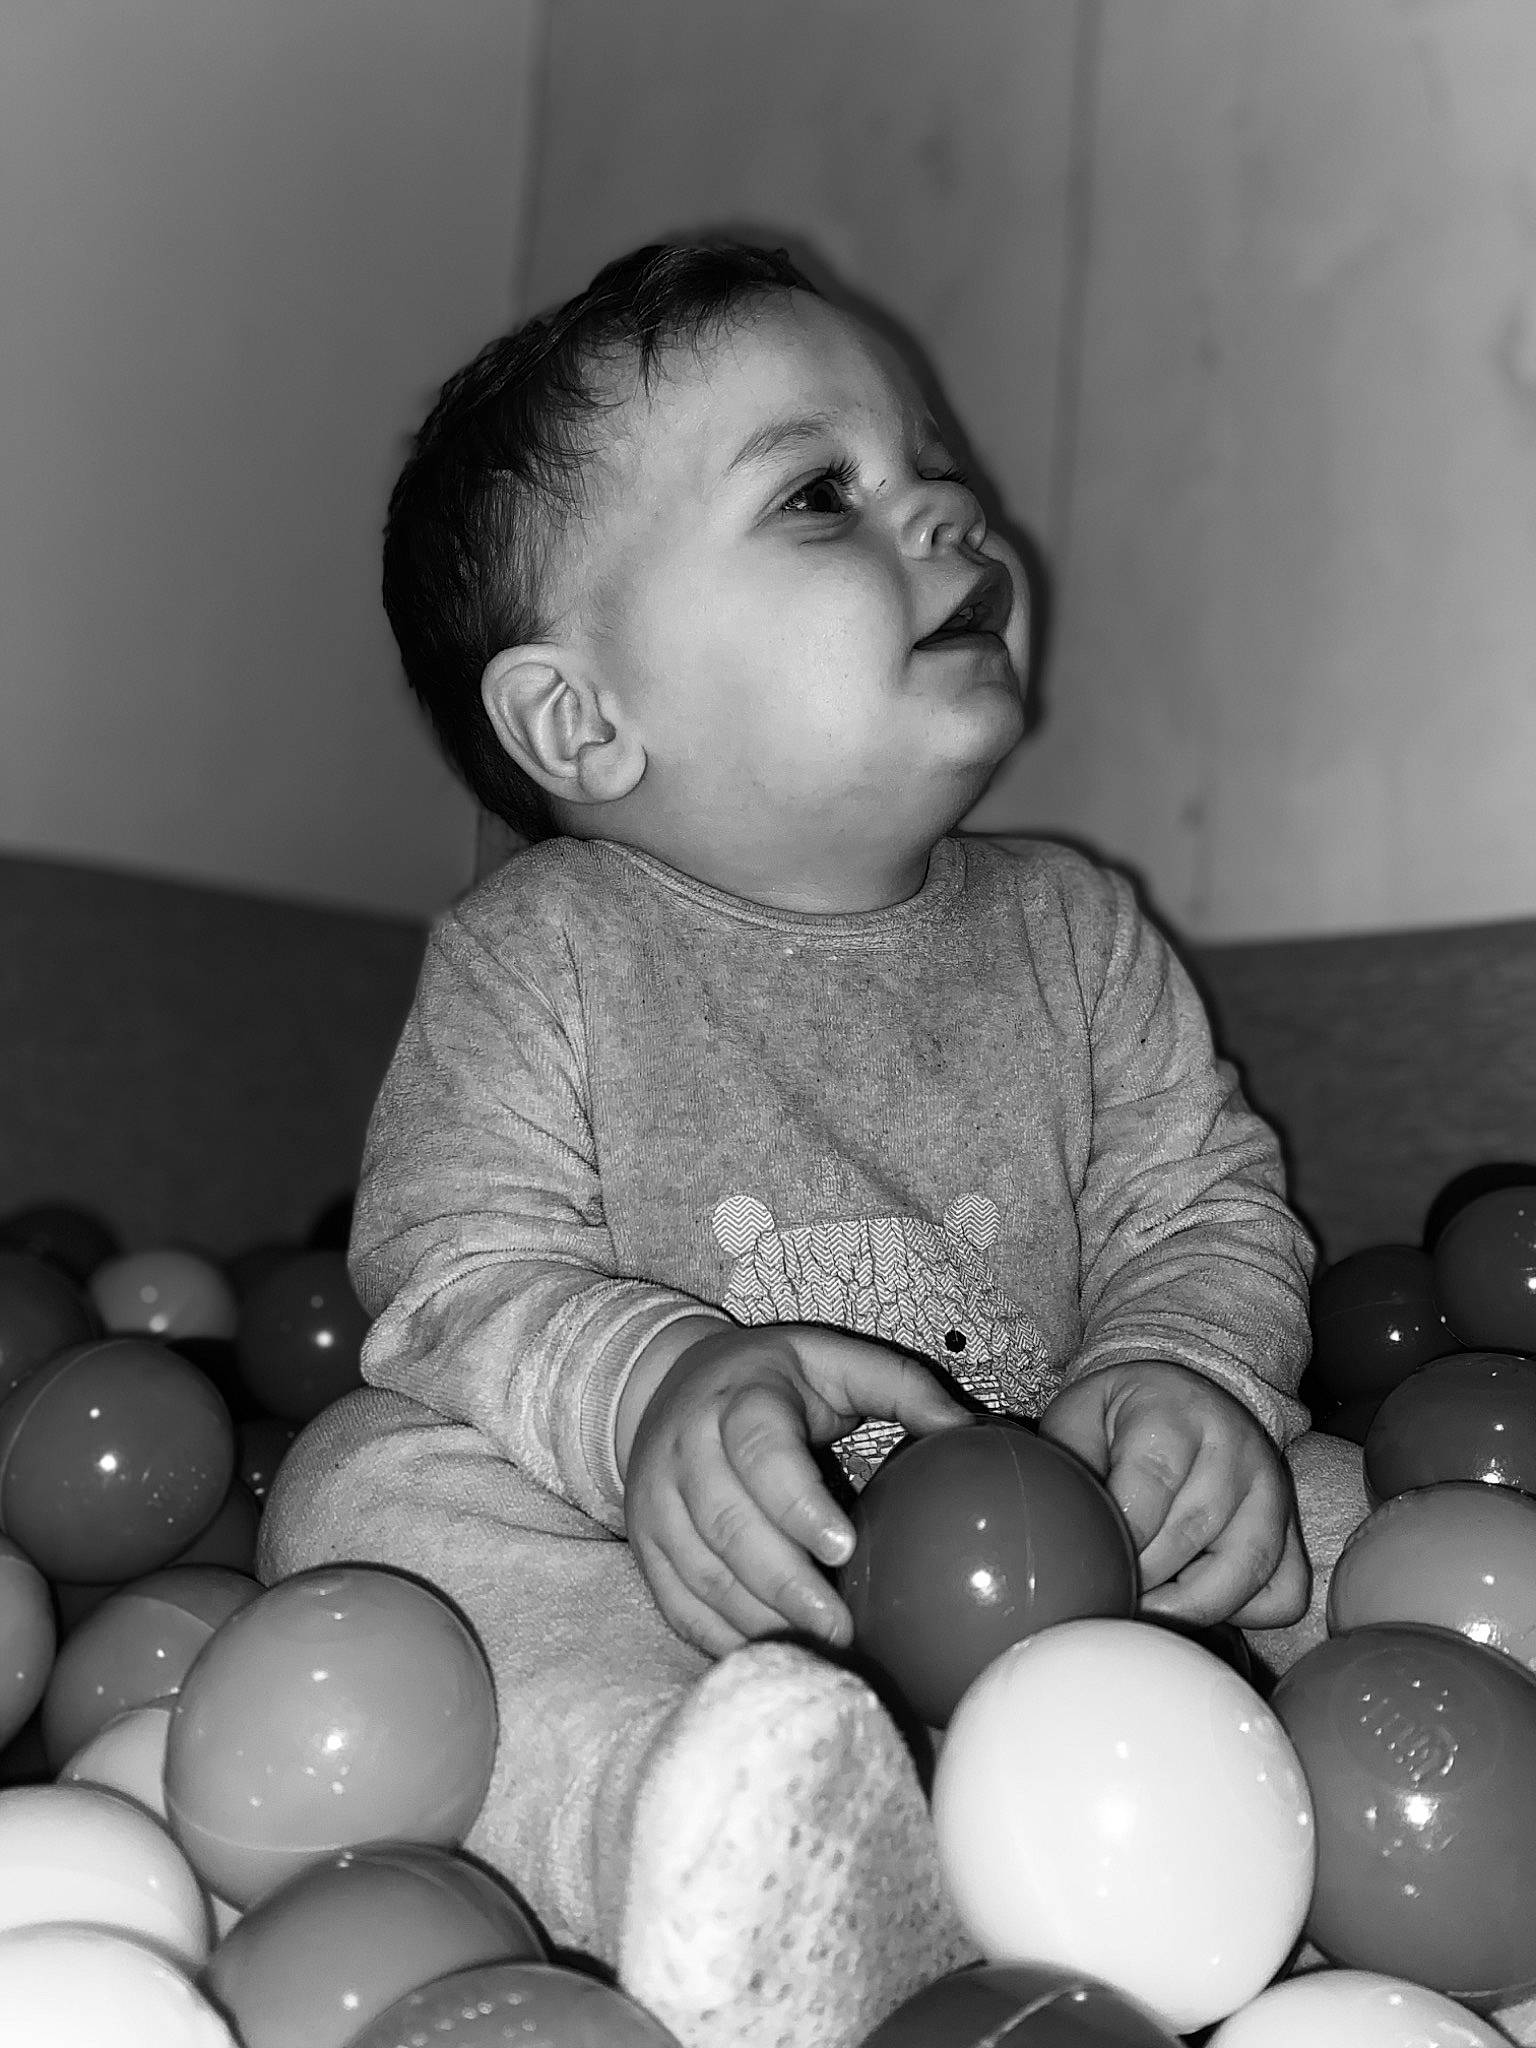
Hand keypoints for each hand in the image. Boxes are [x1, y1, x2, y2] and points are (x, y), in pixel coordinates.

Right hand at [621, 1323, 969, 1657]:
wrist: (670, 1382)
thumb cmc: (775, 1378)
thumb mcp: (835, 1361)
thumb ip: (902, 1387)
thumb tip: (976, 1434)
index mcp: (738, 1398)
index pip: (758, 1451)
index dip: (795, 1502)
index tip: (844, 1548)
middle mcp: (683, 1448)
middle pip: (726, 1525)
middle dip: (783, 1584)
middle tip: (842, 1629)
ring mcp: (655, 1501)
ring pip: (701, 1574)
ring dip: (759, 1620)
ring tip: (820, 1653)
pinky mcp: (646, 1545)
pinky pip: (679, 1605)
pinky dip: (724, 1638)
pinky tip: (775, 1657)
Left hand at [1039, 1359, 1308, 1628]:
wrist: (1184, 1399)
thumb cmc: (1122, 1418)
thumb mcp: (1080, 1416)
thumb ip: (1068, 1466)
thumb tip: (1064, 1532)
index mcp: (1174, 1414)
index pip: (1149, 1490)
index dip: (1119, 1541)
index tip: (1095, 1566)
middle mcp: (1235, 1450)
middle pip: (1191, 1535)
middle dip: (1144, 1579)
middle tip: (1109, 1593)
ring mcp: (1272, 1492)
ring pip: (1245, 1571)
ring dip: (1189, 1606)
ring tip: (1147, 1609)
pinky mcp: (1293, 1530)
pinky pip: (1283, 1595)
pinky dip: (1245, 1615)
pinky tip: (1199, 1600)